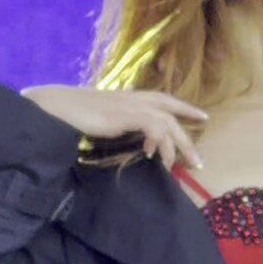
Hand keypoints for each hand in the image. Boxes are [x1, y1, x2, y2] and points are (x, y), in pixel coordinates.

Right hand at [20, 84, 208, 170]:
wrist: (59, 106)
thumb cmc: (78, 114)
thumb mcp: (107, 118)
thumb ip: (123, 124)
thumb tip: (135, 139)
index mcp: (133, 97)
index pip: (166, 100)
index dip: (185, 108)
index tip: (203, 117)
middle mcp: (136, 98)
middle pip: (172, 116)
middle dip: (186, 140)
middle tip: (198, 162)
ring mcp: (131, 105)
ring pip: (166, 123)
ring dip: (175, 146)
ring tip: (179, 166)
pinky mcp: (125, 114)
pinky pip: (153, 127)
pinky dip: (157, 141)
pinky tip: (151, 155)